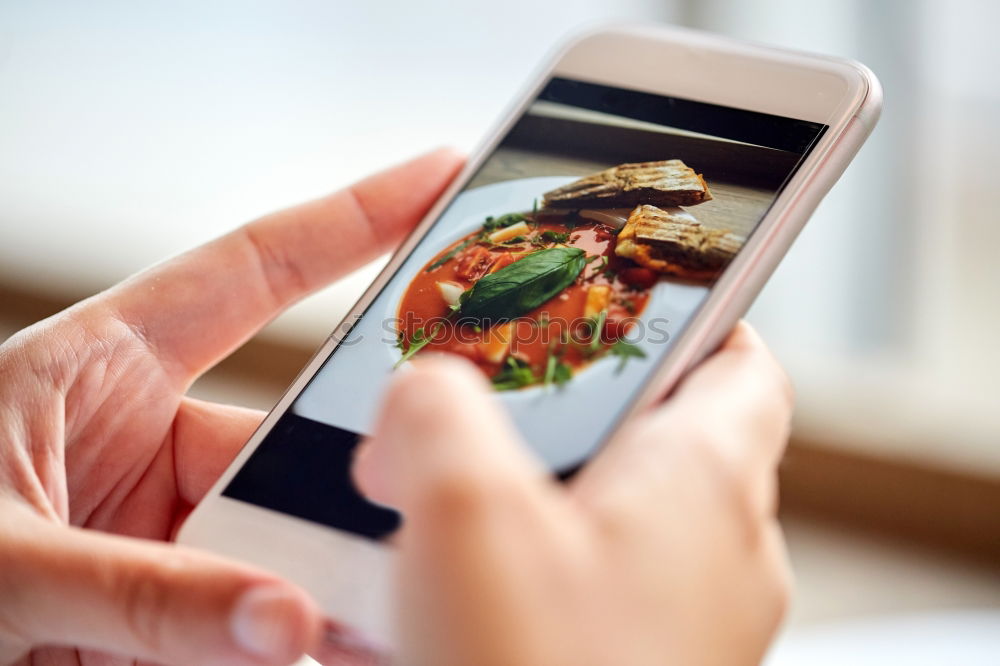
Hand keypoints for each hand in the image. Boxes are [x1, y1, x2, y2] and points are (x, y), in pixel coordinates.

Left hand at [0, 149, 462, 665]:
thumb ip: (136, 591)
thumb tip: (279, 624)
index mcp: (102, 366)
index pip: (254, 271)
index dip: (353, 217)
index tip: (439, 178)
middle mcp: (144, 441)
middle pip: (284, 452)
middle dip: (349, 491)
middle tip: (415, 519)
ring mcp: (158, 529)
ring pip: (276, 550)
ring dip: (318, 592)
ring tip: (364, 626)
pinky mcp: (162, 607)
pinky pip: (247, 621)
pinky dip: (284, 642)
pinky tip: (318, 654)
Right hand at [354, 323, 792, 665]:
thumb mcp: (460, 514)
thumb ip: (435, 411)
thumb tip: (424, 396)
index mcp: (705, 483)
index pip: (741, 360)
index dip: (691, 315)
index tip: (624, 298)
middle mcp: (717, 553)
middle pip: (662, 436)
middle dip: (571, 409)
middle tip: (490, 397)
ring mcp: (684, 624)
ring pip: (613, 518)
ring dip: (534, 498)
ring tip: (443, 496)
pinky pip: (586, 591)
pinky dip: (525, 570)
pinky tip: (443, 592)